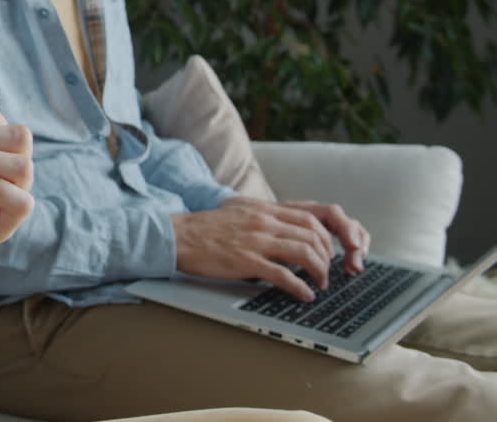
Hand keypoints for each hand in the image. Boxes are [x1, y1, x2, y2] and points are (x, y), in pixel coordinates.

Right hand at [171, 197, 370, 301]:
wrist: (178, 236)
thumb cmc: (205, 228)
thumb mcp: (239, 212)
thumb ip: (263, 218)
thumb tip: (285, 232)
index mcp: (263, 209)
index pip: (309, 217)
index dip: (325, 237)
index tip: (326, 252)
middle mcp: (264, 222)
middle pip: (313, 235)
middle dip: (327, 257)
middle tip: (326, 272)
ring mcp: (256, 241)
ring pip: (304, 253)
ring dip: (319, 272)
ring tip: (319, 284)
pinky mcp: (246, 261)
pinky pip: (283, 275)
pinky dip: (300, 287)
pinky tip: (304, 295)